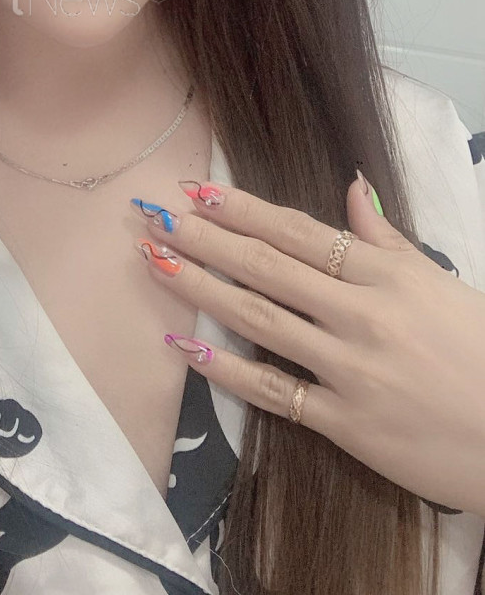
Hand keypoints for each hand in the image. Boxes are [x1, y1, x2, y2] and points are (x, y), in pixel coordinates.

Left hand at [130, 175, 484, 517]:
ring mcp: (349, 370)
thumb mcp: (442, 284)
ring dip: (202, 288)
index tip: (199, 192)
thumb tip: (352, 185)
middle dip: (206, 240)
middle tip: (155, 218)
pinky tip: (187, 346)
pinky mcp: (344, 423)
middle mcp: (361, 316)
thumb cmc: (482, 354)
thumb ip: (388, 239)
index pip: (300, 233)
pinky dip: (227, 369)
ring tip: (156, 263)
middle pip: (267, 268)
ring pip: (260, 320)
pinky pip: (275, 391)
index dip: (244, 211)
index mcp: (387, 276)